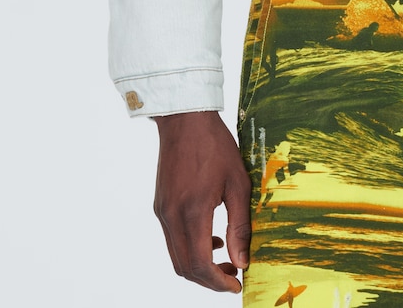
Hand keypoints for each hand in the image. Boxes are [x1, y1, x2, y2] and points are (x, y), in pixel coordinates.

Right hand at [152, 111, 251, 291]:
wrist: (185, 119)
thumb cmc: (215, 145)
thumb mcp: (238, 183)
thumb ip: (239, 225)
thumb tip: (242, 260)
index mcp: (192, 211)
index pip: (199, 265)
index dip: (218, 282)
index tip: (236, 284)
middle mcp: (171, 216)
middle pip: (184, 267)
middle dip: (209, 279)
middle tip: (233, 275)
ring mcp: (162, 211)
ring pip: (176, 256)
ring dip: (199, 266)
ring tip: (225, 258)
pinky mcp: (160, 205)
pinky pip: (172, 239)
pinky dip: (189, 248)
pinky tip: (210, 237)